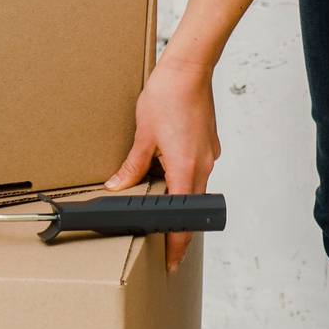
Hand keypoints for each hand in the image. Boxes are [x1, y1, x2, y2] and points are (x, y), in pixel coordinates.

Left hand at [102, 52, 219, 274]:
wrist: (189, 66)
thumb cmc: (167, 95)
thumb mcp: (143, 134)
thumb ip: (132, 166)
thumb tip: (119, 186)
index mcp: (186, 169)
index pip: (183, 218)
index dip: (177, 244)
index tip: (171, 261)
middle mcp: (203, 165)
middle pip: (192, 206)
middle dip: (178, 224)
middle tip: (163, 240)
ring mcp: (209, 153)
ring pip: (194, 186)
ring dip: (179, 197)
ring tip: (159, 201)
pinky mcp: (208, 142)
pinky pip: (197, 168)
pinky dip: (183, 176)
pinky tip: (166, 169)